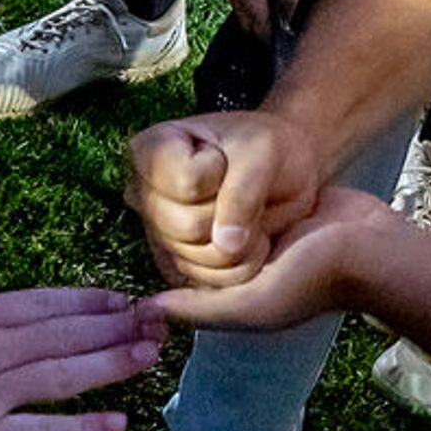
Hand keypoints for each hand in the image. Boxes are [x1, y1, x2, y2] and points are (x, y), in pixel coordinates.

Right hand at [0, 217, 158, 430]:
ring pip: (64, 376)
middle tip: (159, 322)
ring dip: (112, 365)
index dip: (85, 300)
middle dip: (115, 327)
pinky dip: (81, 428)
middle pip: (64, 334)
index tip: (121, 297)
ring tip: (151, 357)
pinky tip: (117, 423)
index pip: (40, 303)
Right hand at [126, 107, 325, 289]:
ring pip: (199, 259)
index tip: (224, 156)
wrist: (287, 174)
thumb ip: (242, 194)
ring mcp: (157, 236)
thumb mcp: (262, 152)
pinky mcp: (176, 268)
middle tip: (242, 190)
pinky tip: (245, 238)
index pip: (186, 182)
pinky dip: (241, 265)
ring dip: (240, 241)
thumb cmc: (268, 148)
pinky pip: (211, 282)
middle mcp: (143, 196)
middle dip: (228, 213)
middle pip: (186, 227)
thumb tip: (226, 246)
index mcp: (149, 151)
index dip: (217, 172)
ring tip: (247, 214)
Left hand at [146, 184, 394, 336]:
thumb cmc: (314, 278)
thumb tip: (145, 311)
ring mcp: (255, 234)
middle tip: (163, 183)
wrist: (372, 244)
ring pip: (211, 213)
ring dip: (200, 195)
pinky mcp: (270, 207)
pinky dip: (225, 183)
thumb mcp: (253, 303)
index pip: (179, 269)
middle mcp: (238, 266)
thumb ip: (201, 309)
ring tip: (183, 165)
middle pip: (192, 238)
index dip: (164, 243)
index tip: (147, 211)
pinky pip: (235, 194)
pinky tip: (211, 160)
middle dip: (180, 215)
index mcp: (230, 294)